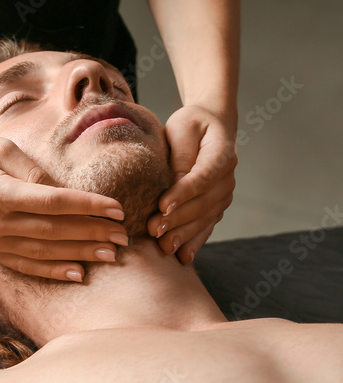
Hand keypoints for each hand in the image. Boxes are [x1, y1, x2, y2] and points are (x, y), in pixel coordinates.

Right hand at [0, 132, 128, 281]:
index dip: (88, 207)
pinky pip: (25, 265)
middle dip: (92, 234)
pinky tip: (78, 272)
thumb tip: (68, 193)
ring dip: (80, 255)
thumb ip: (34, 172)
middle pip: (53, 232)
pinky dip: (53, 270)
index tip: (116, 208)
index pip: (54, 203)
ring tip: (110, 254)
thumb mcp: (0, 148)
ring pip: (43, 253)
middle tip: (123, 236)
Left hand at [149, 105, 236, 263]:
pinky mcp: (216, 206)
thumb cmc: (191, 125)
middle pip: (203, 203)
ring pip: (205, 219)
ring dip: (184, 234)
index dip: (184, 193)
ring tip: (164, 246)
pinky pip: (207, 226)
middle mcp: (227, 177)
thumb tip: (176, 181)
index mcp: (222, 154)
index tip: (162, 205)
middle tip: (154, 229)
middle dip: (178, 219)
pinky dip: (195, 242)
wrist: (210, 126)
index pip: (203, 177)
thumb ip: (181, 154)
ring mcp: (224, 194)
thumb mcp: (182, 129)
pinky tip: (183, 257)